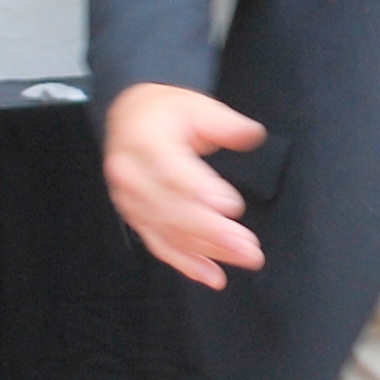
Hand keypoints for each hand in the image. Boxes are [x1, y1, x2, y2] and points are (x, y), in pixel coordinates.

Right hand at [102, 82, 266, 287]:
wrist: (128, 118)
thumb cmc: (162, 113)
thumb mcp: (195, 105)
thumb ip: (224, 123)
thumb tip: (251, 134)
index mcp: (144, 142)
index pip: (172, 171)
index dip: (201, 191)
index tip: (232, 207)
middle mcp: (131, 175)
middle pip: (172, 210)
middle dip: (213, 232)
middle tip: (248, 246)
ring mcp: (131, 201)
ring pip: (168, 232)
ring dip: (207, 251)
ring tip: (241, 259)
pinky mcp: (137, 219)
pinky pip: (160, 245)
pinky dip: (186, 264)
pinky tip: (212, 275)